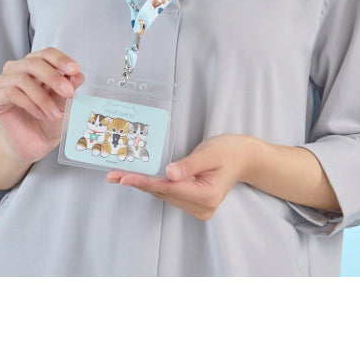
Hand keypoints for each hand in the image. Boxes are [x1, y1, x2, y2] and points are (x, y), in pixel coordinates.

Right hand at [0, 47, 84, 164]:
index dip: (61, 59)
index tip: (75, 70)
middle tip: (68, 92)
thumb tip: (78, 75)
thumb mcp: (64, 103)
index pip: (46, 53)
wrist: (34, 144)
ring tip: (55, 114)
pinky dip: (30, 104)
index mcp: (35, 65)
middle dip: (53, 77)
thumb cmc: (48, 120)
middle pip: (33, 62)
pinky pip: (12, 93)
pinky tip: (41, 115)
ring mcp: (3, 82)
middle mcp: (17, 69)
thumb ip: (69, 87)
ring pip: (23, 79)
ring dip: (43, 98)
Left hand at [106, 134, 258, 220]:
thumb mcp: (210, 153)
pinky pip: (168, 193)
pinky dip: (152, 184)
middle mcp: (200, 206)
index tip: (125, 178)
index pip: (168, 188)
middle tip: (113, 175)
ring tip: (118, 175)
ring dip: (142, 184)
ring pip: (163, 194)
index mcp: (206, 196)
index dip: (145, 182)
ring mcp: (197, 207)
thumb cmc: (231, 151)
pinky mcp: (192, 202)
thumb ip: (189, 165)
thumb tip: (169, 174)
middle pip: (162, 193)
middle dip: (138, 183)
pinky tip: (136, 178)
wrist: (245, 157)